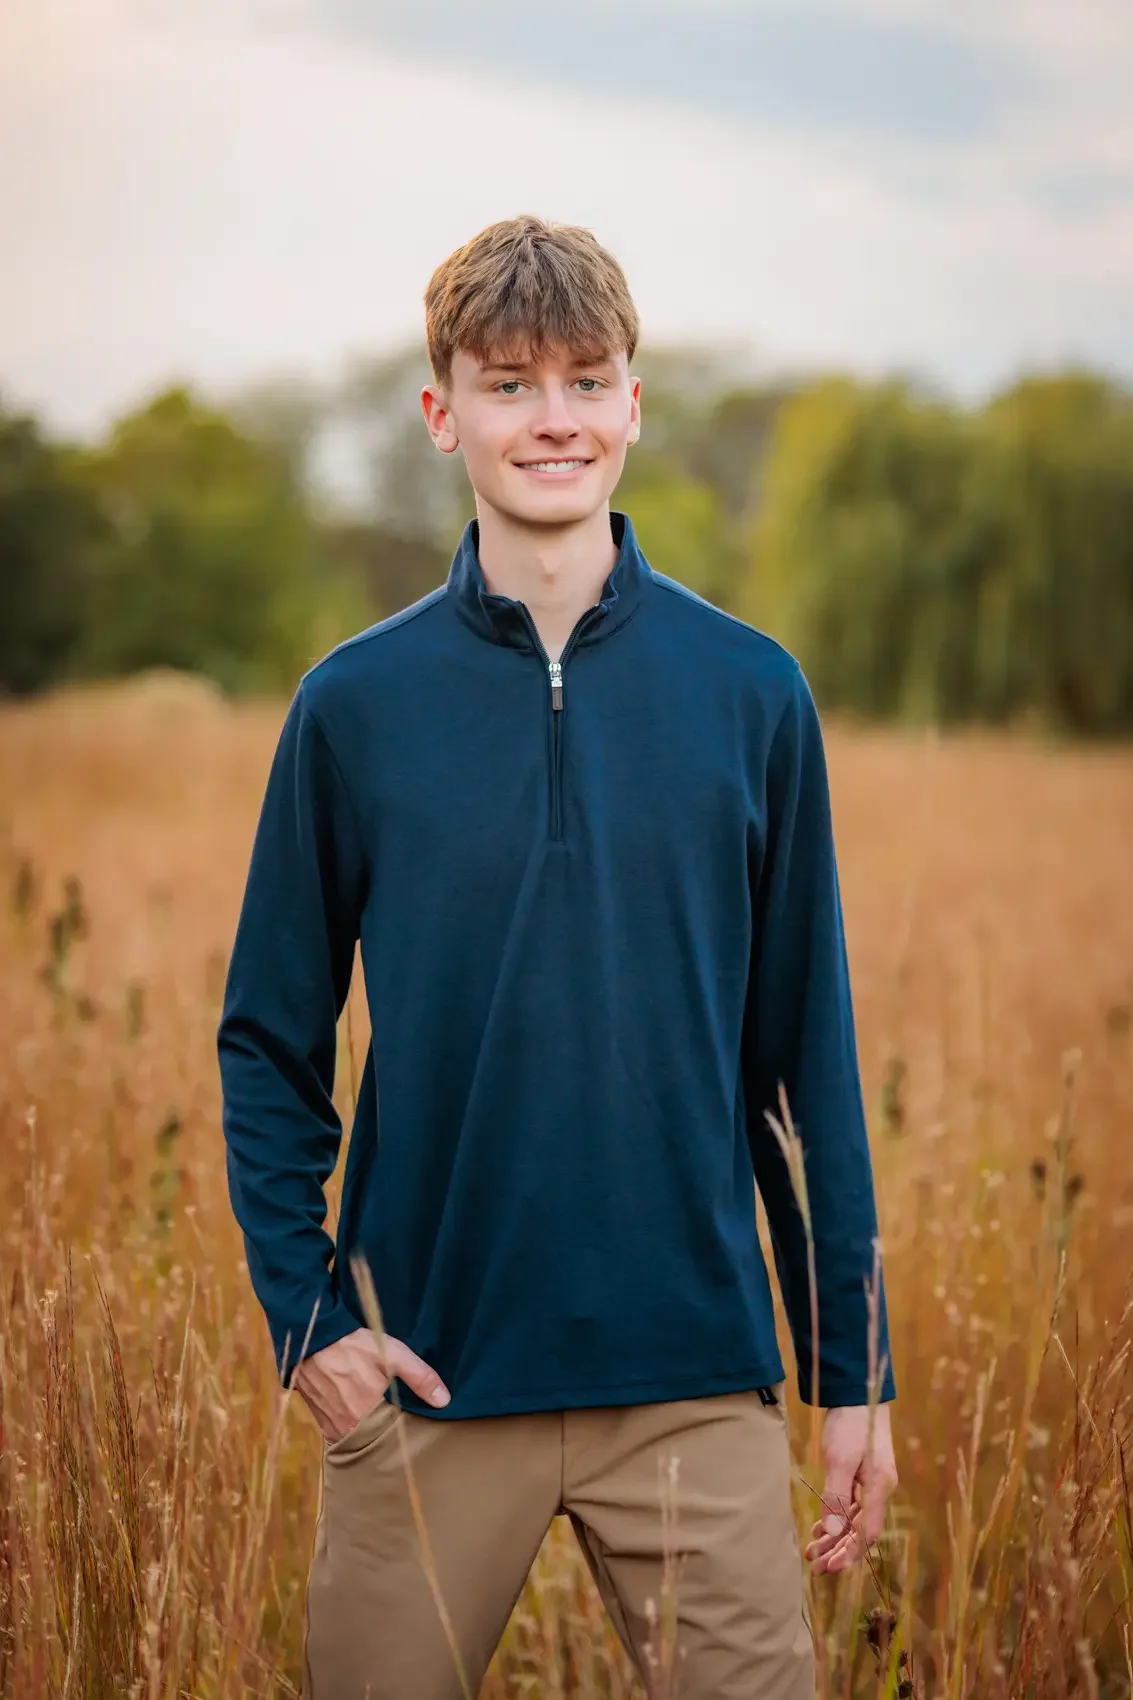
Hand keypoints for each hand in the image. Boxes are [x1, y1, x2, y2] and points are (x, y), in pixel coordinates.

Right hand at [292, 1327, 450, 1443]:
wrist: (311, 1338)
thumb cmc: (353, 1346)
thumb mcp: (392, 1354)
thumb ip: (419, 1377)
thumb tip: (444, 1401)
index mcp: (369, 1416)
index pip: (395, 1437)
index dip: (406, 1431)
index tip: (418, 1426)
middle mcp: (349, 1428)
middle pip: (376, 1442)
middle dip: (389, 1436)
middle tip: (400, 1422)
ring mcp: (333, 1427)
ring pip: (359, 1439)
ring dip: (370, 1434)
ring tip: (382, 1420)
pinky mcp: (322, 1421)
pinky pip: (342, 1434)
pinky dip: (353, 1429)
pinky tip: (361, 1416)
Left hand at [804, 1402, 896, 1573]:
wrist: (858, 1393)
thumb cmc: (851, 1424)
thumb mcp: (839, 1459)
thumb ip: (836, 1497)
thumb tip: (833, 1532)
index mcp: (880, 1488)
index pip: (867, 1534)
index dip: (849, 1554)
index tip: (829, 1568)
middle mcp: (880, 1490)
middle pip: (861, 1531)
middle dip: (839, 1551)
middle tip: (815, 1567)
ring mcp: (872, 1482)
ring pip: (854, 1520)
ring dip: (834, 1537)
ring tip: (812, 1551)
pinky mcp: (863, 1475)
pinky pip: (851, 1506)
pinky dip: (836, 1519)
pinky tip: (821, 1528)